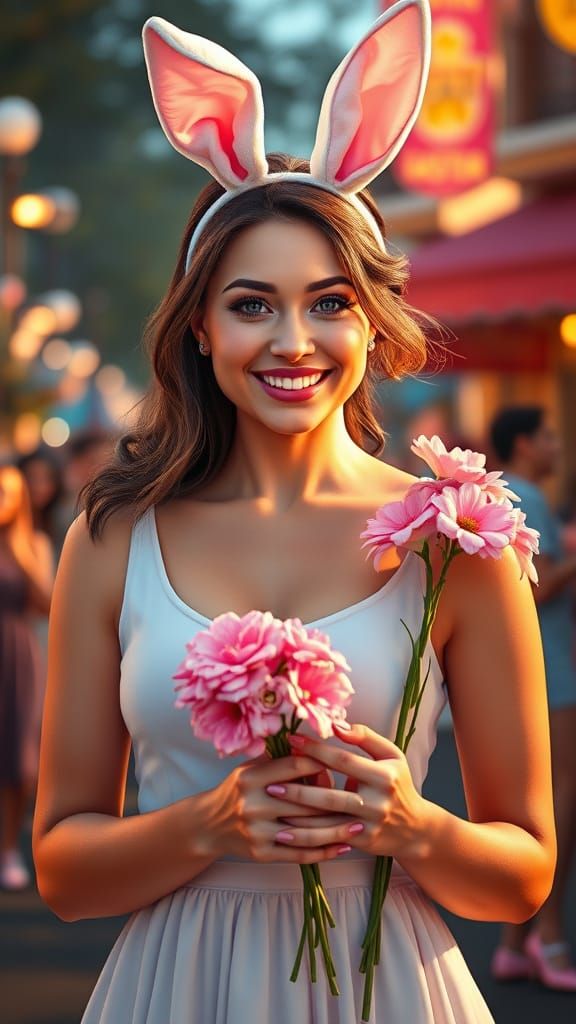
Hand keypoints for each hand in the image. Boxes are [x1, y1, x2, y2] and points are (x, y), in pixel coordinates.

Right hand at [203, 751, 355, 863]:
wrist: (208, 825)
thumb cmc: (237, 790)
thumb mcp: (250, 768)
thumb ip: (279, 760)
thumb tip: (316, 750)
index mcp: (252, 778)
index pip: (294, 767)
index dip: (321, 764)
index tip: (344, 765)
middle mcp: (254, 804)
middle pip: (304, 801)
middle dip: (335, 801)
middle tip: (363, 800)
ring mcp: (257, 831)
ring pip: (305, 831)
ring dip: (335, 830)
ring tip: (359, 826)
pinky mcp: (261, 853)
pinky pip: (298, 854)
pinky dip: (323, 852)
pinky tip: (342, 847)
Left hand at [262, 723, 427, 859]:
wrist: (415, 828)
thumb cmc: (397, 784)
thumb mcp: (391, 755)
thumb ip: (365, 737)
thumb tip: (336, 724)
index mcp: (383, 775)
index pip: (343, 761)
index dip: (316, 749)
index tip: (291, 740)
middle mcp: (376, 802)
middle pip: (331, 795)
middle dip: (298, 788)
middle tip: (271, 783)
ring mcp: (368, 825)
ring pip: (326, 822)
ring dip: (296, 816)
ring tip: (273, 808)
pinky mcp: (362, 842)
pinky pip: (328, 840)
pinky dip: (305, 837)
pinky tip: (284, 833)